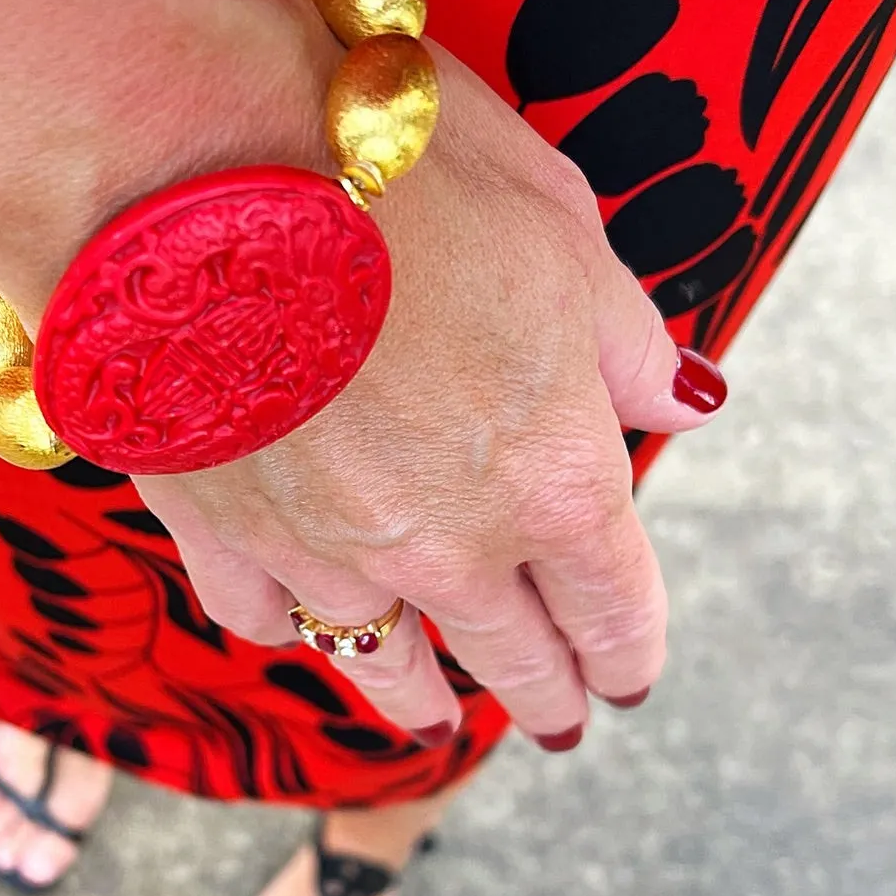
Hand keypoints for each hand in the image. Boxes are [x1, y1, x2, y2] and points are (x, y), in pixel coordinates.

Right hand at [135, 43, 726, 748]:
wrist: (211, 174)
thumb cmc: (403, 178)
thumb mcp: (562, 231)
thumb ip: (627, 341)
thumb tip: (684, 402)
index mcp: (553, 478)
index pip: (614, 605)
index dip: (628, 648)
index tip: (629, 675)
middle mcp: (445, 543)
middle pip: (510, 654)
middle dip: (547, 688)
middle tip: (560, 716)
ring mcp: (324, 550)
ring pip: (382, 661)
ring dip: (420, 698)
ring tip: (433, 720)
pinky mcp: (218, 529)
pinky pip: (261, 613)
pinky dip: (288, 623)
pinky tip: (297, 621)